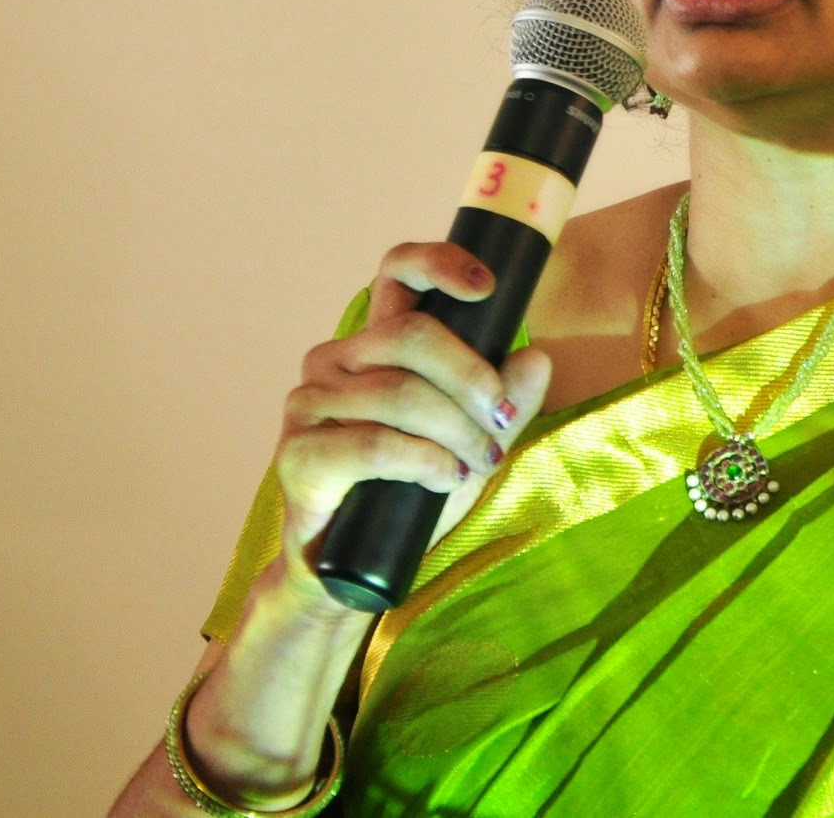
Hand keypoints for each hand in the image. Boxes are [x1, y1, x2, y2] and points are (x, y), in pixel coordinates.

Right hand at [271, 242, 553, 607]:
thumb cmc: (412, 494)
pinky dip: (424, 460)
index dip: (439, 265)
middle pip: (413, 335)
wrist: (354, 569)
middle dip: (473, 379)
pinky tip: (445, 478)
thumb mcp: (473, 443)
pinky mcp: (298, 454)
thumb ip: (505, 402)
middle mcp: (335, 360)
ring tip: (476, 462)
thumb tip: (536, 358)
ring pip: (399, 392)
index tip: (487, 288)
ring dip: (455, 430)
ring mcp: (309, 403)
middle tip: (499, 424)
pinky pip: (374, 443)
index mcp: (375, 343)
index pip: (396, 273)